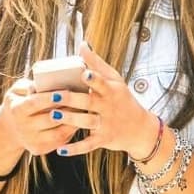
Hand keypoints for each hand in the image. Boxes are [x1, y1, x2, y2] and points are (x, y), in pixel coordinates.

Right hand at [0, 77, 77, 160]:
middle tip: (83, 100)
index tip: (66, 91)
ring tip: (84, 111)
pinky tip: (79, 122)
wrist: (11, 128)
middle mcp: (22, 128)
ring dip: (73, 123)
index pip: (34, 103)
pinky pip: (59, 142)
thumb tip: (40, 84)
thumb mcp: (17, 91)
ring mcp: (31, 141)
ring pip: (57, 133)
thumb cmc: (19, 102)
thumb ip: (27, 85)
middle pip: (49, 120)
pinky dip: (71, 132)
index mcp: (16, 110)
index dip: (50, 98)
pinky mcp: (39, 149)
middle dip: (67, 110)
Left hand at [56, 42, 161, 158]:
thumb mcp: (115, 80)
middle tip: (55, 95)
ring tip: (53, 115)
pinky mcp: (103, 139)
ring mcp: (106, 124)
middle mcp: (108, 107)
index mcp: (110, 90)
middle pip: (89, 102)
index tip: (83, 73)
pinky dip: (75, 149)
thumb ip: (97, 63)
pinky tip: (60, 149)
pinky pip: (87, 145)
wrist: (139, 128)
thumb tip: (82, 44)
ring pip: (87, 122)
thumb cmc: (123, 99)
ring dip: (70, 120)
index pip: (102, 82)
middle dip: (72, 99)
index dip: (93, 78)